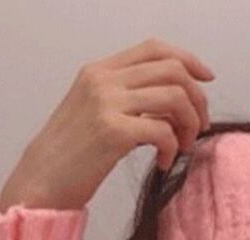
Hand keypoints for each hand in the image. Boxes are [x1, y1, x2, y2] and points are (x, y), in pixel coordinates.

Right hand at [0, 37, 215, 212]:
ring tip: (182, 147)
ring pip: (175, 96)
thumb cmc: (73, 155)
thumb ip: (130, 101)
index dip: (189, 60)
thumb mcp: (97, 113)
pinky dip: (173, 150)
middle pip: (173, 70)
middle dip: (197, 99)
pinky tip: (164, 163)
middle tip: (198, 128)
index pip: (155, 49)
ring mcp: (107, 103)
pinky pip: (163, 131)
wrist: (42, 180)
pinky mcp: (112, 132)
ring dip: (190, 124)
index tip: (207, 80)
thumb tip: (175, 104)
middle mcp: (103, 80)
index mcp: (100, 71)